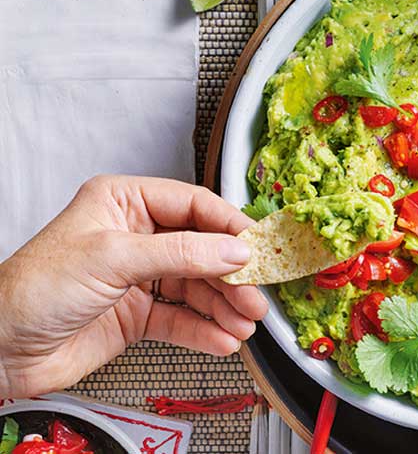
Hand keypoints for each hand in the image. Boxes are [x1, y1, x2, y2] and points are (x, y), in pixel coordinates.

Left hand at [0, 175, 268, 397]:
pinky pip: (182, 319)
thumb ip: (180, 253)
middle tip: (256, 295)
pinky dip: (205, 331)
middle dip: (232, 275)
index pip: (193, 206)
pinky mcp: (137, 315)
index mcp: (124, 203)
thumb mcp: (113, 258)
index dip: (229, 226)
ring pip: (197, 287)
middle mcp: (135, 236)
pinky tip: (222, 339)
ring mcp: (138, 277)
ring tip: (245, 323)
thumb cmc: (33, 289)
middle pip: (202, 250)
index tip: (259, 248)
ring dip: (224, 307)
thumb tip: (234, 250)